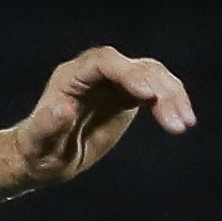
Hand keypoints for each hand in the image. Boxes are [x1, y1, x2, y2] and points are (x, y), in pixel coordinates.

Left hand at [12, 46, 194, 186]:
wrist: (45, 158)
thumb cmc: (37, 152)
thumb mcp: (38, 144)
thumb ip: (46, 126)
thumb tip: (63, 108)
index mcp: (71, 77)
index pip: (104, 63)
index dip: (129, 74)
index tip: (149, 94)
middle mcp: (95, 72)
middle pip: (135, 67)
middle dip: (159, 89)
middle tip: (176, 121)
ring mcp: (114, 81)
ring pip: (152, 76)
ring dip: (172, 96)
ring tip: (184, 124)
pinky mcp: (128, 94)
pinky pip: (156, 91)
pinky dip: (171, 103)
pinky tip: (184, 122)